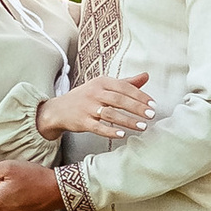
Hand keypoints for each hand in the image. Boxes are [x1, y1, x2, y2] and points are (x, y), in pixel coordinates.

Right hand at [39, 72, 153, 141]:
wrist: (58, 110)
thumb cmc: (86, 97)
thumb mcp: (103, 86)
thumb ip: (126, 83)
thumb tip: (146, 76)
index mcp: (102, 82)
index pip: (124, 87)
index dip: (140, 95)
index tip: (153, 104)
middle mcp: (94, 93)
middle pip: (119, 100)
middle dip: (137, 108)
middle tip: (151, 115)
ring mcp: (87, 107)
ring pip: (110, 114)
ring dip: (128, 120)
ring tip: (142, 126)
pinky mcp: (82, 121)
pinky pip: (98, 127)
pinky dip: (110, 131)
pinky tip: (122, 134)